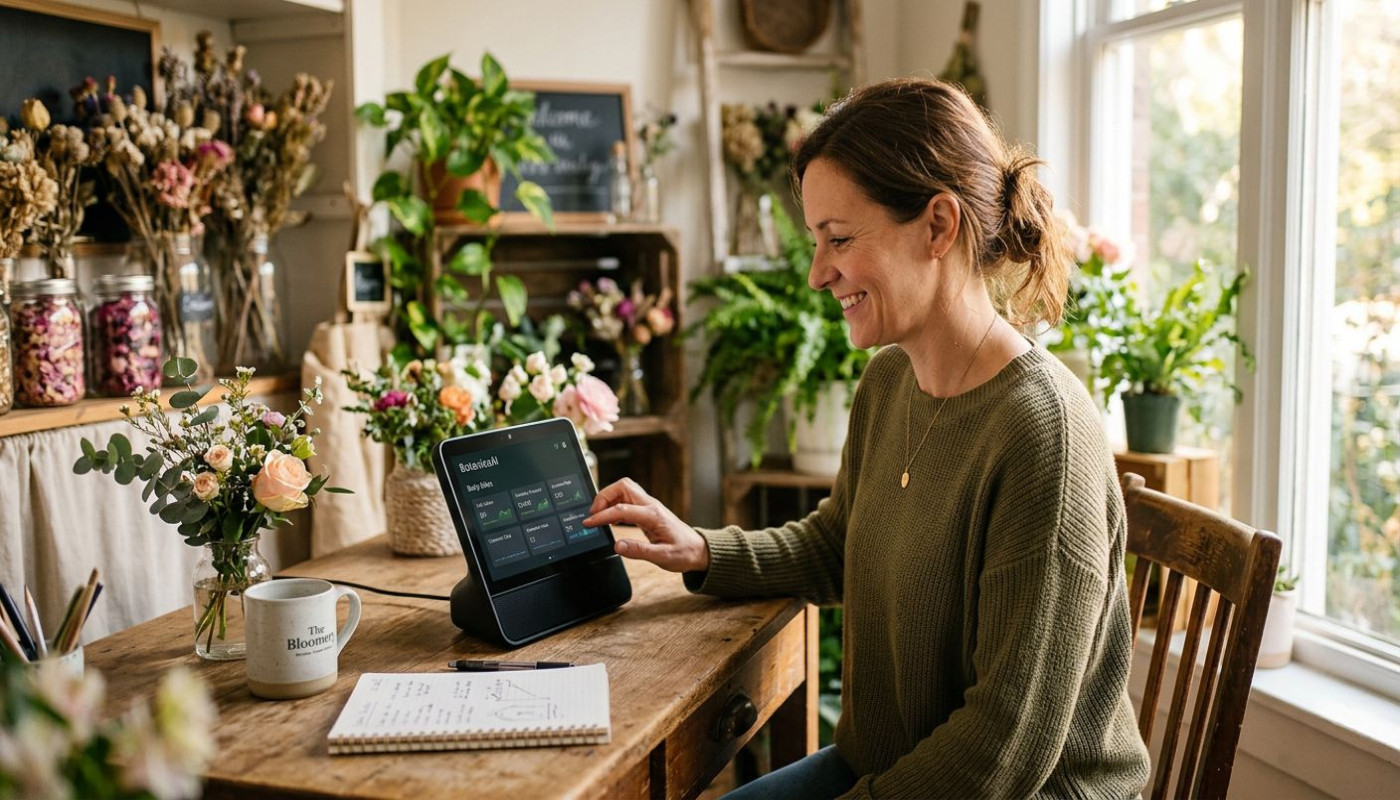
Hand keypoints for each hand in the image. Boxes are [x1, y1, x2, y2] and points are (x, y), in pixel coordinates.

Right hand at [585, 478, 708, 572]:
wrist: (698, 550)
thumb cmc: (684, 553)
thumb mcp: (663, 557)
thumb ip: (640, 551)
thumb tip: (618, 546)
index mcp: (654, 516)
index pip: (622, 509)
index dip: (602, 515)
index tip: (589, 523)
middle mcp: (651, 506)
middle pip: (623, 486)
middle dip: (603, 496)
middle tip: (593, 514)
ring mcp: (649, 506)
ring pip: (624, 489)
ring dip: (608, 498)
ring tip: (598, 516)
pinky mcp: (647, 510)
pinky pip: (627, 499)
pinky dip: (614, 504)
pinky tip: (609, 518)